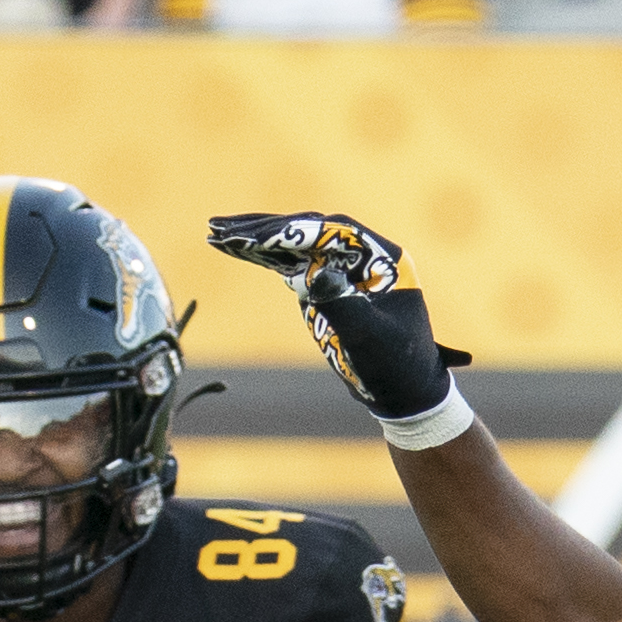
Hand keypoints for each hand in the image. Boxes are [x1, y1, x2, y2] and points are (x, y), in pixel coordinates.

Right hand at [204, 211, 466, 420]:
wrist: (405, 393)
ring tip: (215, 232)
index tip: (256, 238)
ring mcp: (343, 267)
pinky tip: (233, 249)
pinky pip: (291, 262)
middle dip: (264, 229)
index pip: (330, 232)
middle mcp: (362, 254)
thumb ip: (343, 302)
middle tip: (221, 228)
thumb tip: (316, 271)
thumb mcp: (369, 338)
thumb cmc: (395, 367)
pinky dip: (262, 256)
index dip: (291, 232)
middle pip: (307, 230)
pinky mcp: (327, 283)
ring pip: (295, 243)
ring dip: (256, 238)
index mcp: (381, 258)